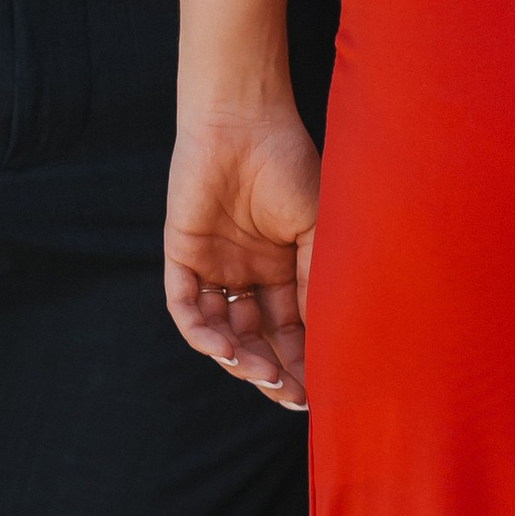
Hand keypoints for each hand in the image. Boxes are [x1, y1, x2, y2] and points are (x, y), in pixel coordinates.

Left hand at [165, 106, 319, 408]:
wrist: (245, 120)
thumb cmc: (290, 165)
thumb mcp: (319, 229)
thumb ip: (319, 281)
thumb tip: (331, 341)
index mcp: (284, 267)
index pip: (291, 328)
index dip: (302, 360)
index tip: (317, 390)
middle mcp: (248, 272)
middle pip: (257, 338)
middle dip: (272, 370)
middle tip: (288, 395)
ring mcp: (215, 266)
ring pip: (222, 331)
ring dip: (239, 358)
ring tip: (260, 372)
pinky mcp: (183, 256)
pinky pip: (187, 307)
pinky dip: (201, 333)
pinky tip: (223, 349)